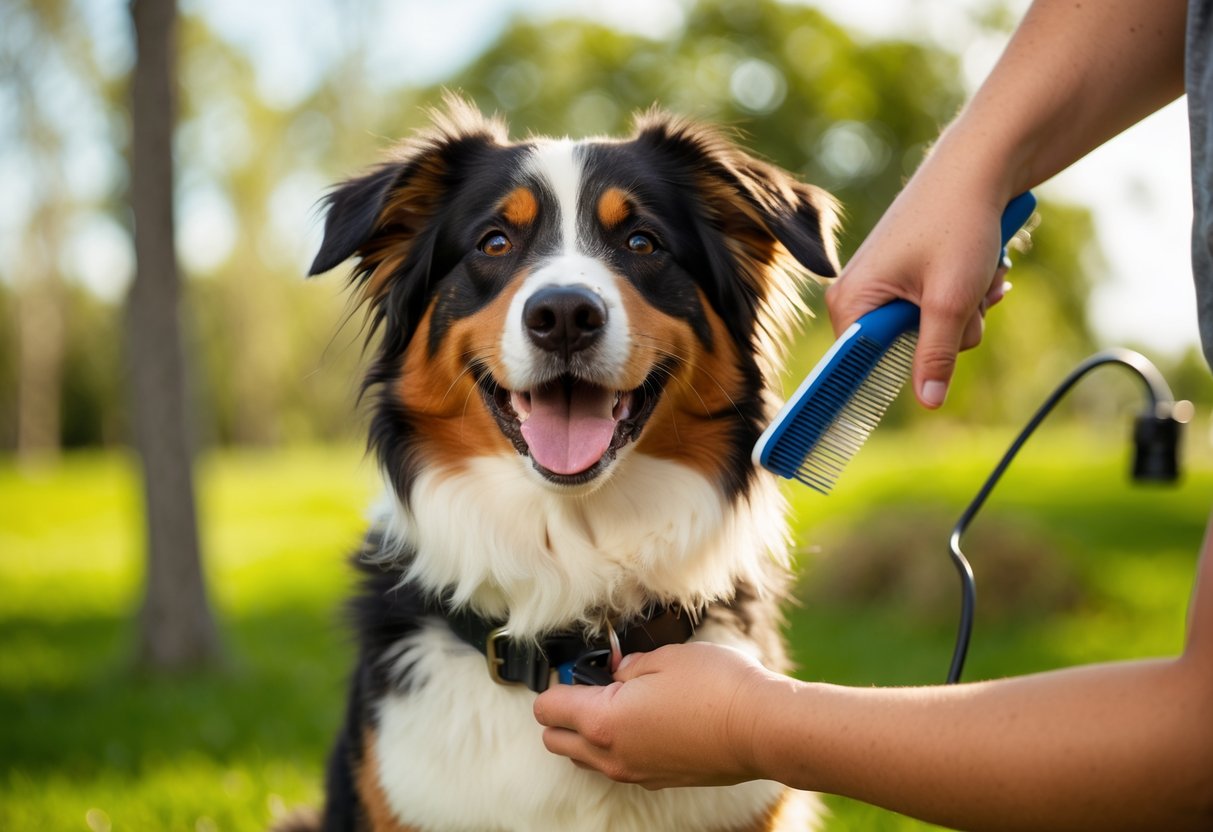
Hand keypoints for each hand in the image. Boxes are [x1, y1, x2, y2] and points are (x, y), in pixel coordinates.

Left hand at [533, 642, 778, 788]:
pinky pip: (618, 765)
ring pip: (585, 758)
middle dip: (563, 712)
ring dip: (588, 732)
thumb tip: (616, 671)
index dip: (559, 681)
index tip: (583, 666)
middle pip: (555, 740)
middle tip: (596, 682)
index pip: (547, 709)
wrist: (761, 727)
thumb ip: (626, 666)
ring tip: (623, 701)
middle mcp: (612, 756)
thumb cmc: (715, 687)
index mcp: (603, 722)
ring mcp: (635, 773)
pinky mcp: (658, 780)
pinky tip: (648, 720)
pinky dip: (618, 745)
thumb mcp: (662, 657)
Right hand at [824, 160, 1014, 408]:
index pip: (854, 368)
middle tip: (969, 304)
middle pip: (901, 352)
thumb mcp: (950, 300)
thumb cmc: (957, 224)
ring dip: (964, 315)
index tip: (880, 405)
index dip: (881, 383)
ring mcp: (884, 285)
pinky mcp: (908, 276)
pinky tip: (978, 271)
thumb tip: (928, 402)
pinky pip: (936, 310)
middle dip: (946, 335)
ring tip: (979, 279)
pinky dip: (964, 297)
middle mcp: (858, 295)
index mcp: (851, 302)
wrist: (980, 168)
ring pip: (928, 332)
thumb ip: (936, 355)